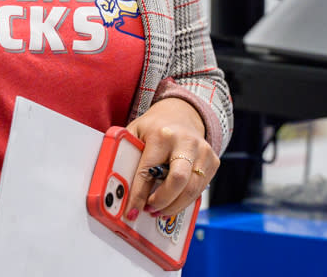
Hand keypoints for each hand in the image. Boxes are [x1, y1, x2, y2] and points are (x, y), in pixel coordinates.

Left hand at [124, 98, 218, 221]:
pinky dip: (185, 201)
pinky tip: (173, 202)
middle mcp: (186, 142)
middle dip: (162, 202)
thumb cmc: (155, 128)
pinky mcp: (213, 161)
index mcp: (162, 135)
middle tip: (149, 210)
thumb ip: (125, 155)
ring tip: (159, 210)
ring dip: (173, 206)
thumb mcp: (135, 134)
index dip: (138, 197)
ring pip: (191, 190)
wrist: (182, 114)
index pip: (148, 172)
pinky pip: (200, 190)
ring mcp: (203, 151)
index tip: (131, 213)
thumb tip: (114, 186)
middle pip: (178, 181)